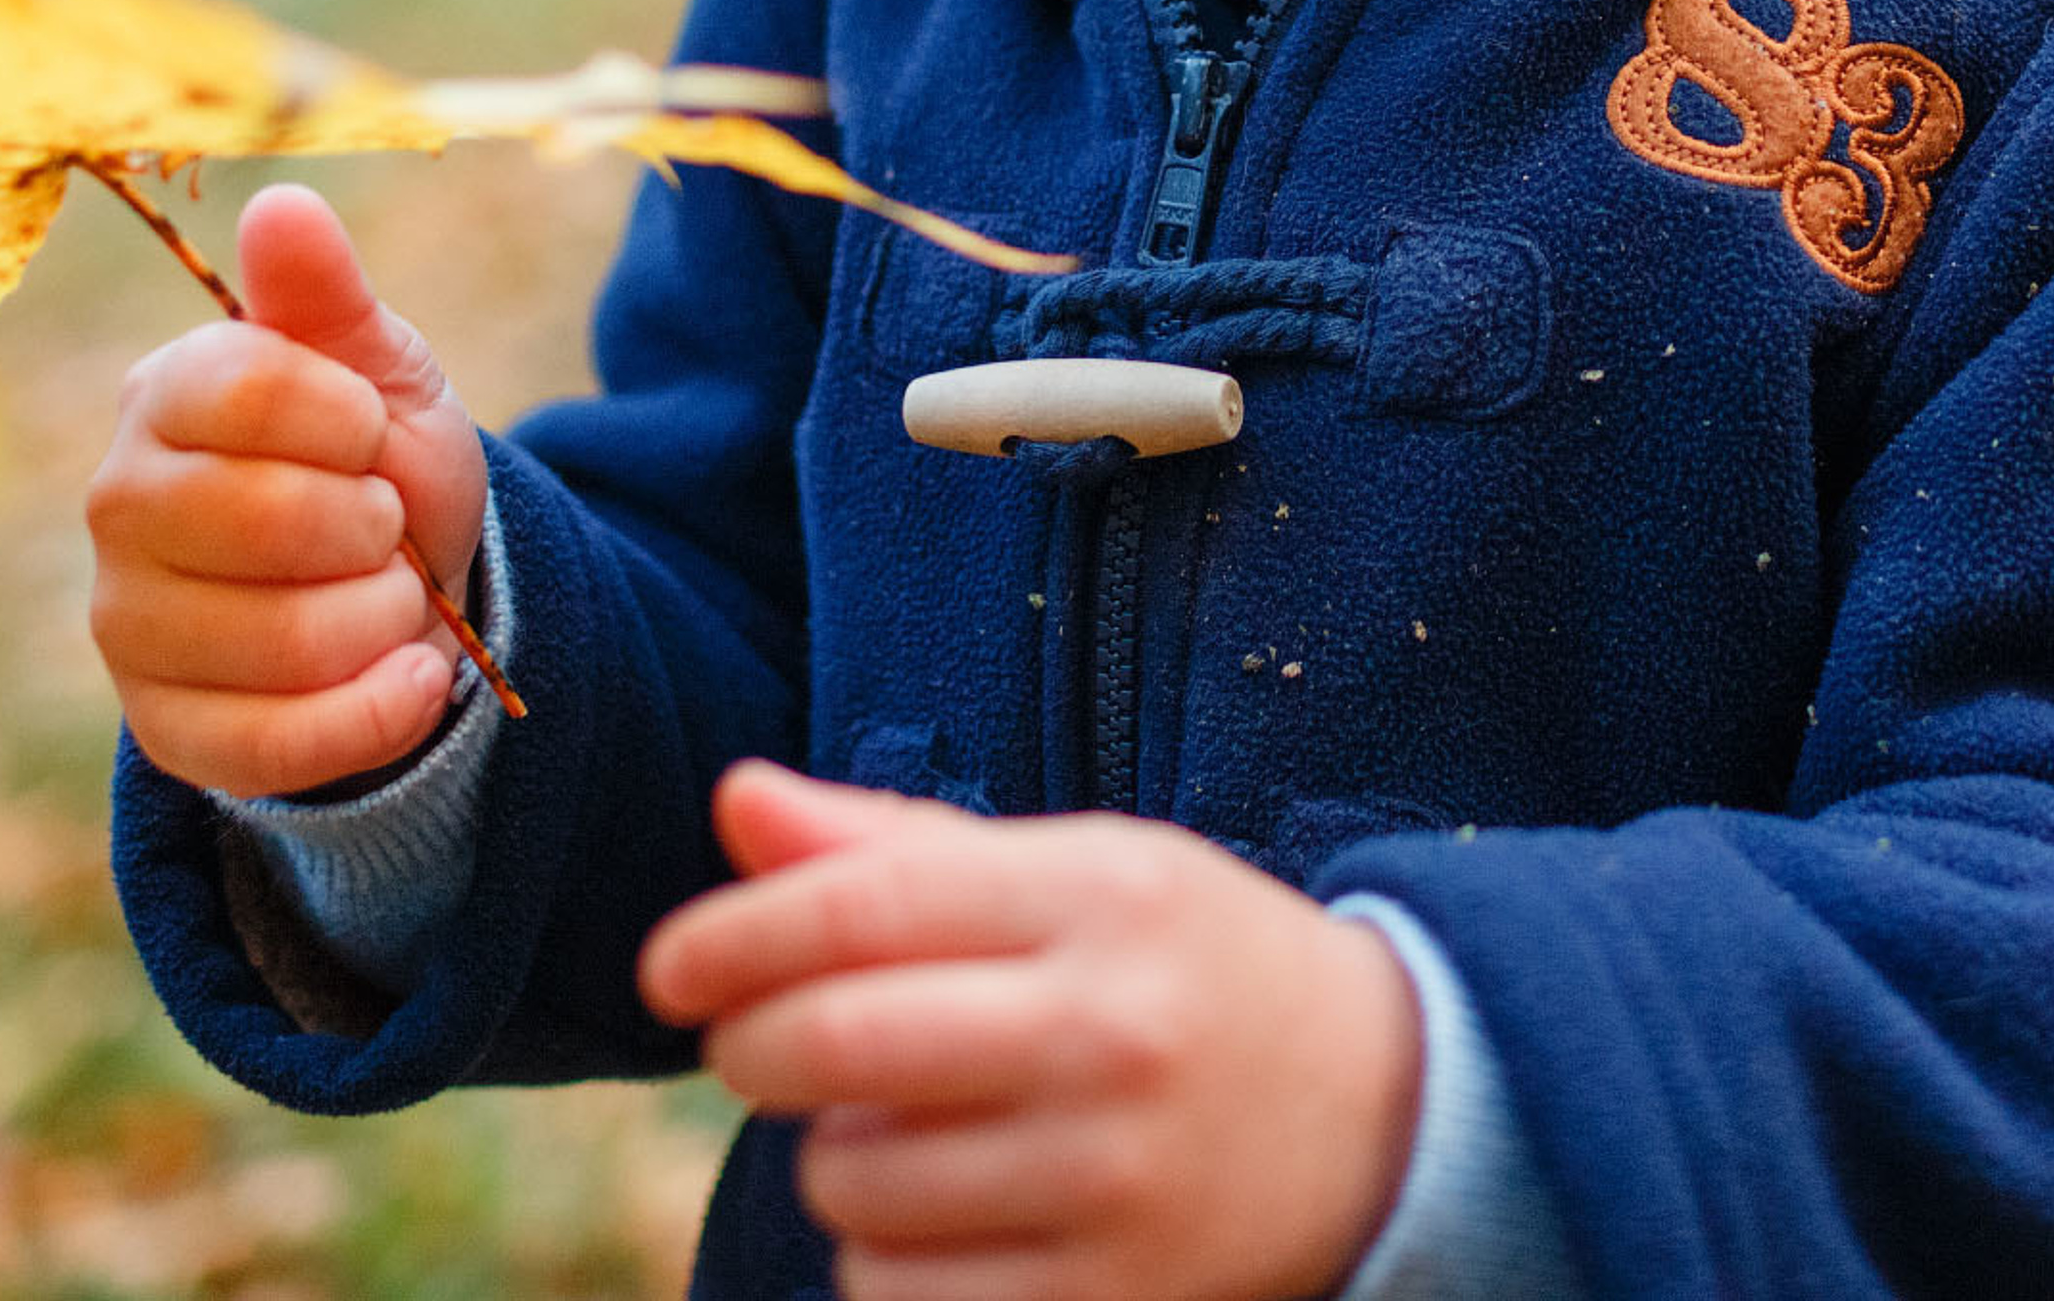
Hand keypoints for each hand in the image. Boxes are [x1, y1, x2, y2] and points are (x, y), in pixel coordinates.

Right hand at [86, 182, 487, 797]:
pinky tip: (412, 675)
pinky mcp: (166, 730)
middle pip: (263, 519)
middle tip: (380, 518)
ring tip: (385, 590)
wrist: (403, 578)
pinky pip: (282, 746)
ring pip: (285, 641)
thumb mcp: (378, 364)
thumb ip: (327, 295)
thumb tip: (281, 202)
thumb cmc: (377, 454)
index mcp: (164, 396)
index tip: (371, 429)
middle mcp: (118, 507)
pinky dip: (380, 712)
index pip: (243, 386)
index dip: (344, 416)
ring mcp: (128, 625)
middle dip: (371, 522)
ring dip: (385, 615)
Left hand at [639, 763, 1422, 1300]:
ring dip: (835, 1158)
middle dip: (751, 1047)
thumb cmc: (1180, 963)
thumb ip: (895, 844)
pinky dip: (883, 1262)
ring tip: (907, 1125)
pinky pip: (902, 1297)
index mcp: (1096, 892)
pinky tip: (947, 1214)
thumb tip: (734, 802)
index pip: (862, 902)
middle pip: (838, 1042)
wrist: (1383, 1109)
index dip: (733, 933)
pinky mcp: (1119, 1300)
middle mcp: (1109, 1030)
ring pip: (856, 1184)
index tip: (670, 967)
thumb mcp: (1070, 869)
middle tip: (755, 1043)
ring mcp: (1117, 1177)